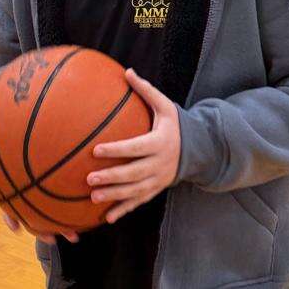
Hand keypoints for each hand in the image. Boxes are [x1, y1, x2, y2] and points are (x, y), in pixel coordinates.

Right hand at [0, 147, 78, 243]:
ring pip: (54, 215)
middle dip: (44, 230)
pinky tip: (91, 213)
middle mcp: (29, 200)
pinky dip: (77, 206)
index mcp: (14, 193)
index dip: (12, 219)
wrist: (23, 148)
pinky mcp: (60, 191)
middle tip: (52, 239)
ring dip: (64, 227)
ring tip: (76, 235)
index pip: (10, 209)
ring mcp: (44, 198)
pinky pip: (68, 201)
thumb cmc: (9, 153)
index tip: (16, 230)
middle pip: (36, 218)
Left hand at [87, 68, 180, 223]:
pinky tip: (106, 218)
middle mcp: (159, 164)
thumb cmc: (175, 124)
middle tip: (89, 178)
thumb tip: (127, 71)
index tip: (96, 150)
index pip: (135, 148)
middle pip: (133, 173)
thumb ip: (146, 90)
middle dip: (111, 177)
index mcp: (159, 142)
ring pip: (134, 191)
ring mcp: (158, 180)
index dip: (117, 150)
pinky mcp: (156, 189)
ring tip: (93, 197)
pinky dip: (124, 210)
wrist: (199, 148)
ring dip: (114, 196)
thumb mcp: (165, 105)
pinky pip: (139, 202)